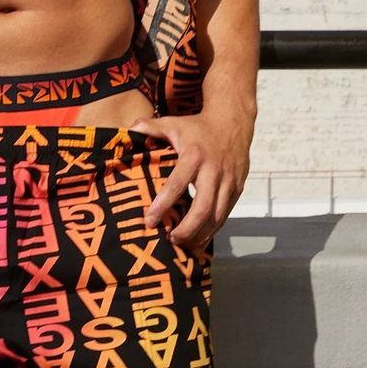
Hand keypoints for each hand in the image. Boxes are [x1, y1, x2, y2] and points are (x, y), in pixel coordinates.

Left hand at [130, 113, 250, 254]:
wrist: (232, 121)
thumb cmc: (198, 126)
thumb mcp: (173, 123)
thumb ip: (150, 127)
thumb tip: (128, 131)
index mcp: (194, 155)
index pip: (177, 184)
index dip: (163, 205)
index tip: (149, 221)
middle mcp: (214, 171)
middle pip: (202, 208)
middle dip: (186, 229)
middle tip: (170, 239)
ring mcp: (228, 182)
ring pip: (217, 217)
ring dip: (201, 235)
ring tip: (183, 245)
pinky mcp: (237, 189)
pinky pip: (225, 215)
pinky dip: (213, 230)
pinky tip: (199, 240)